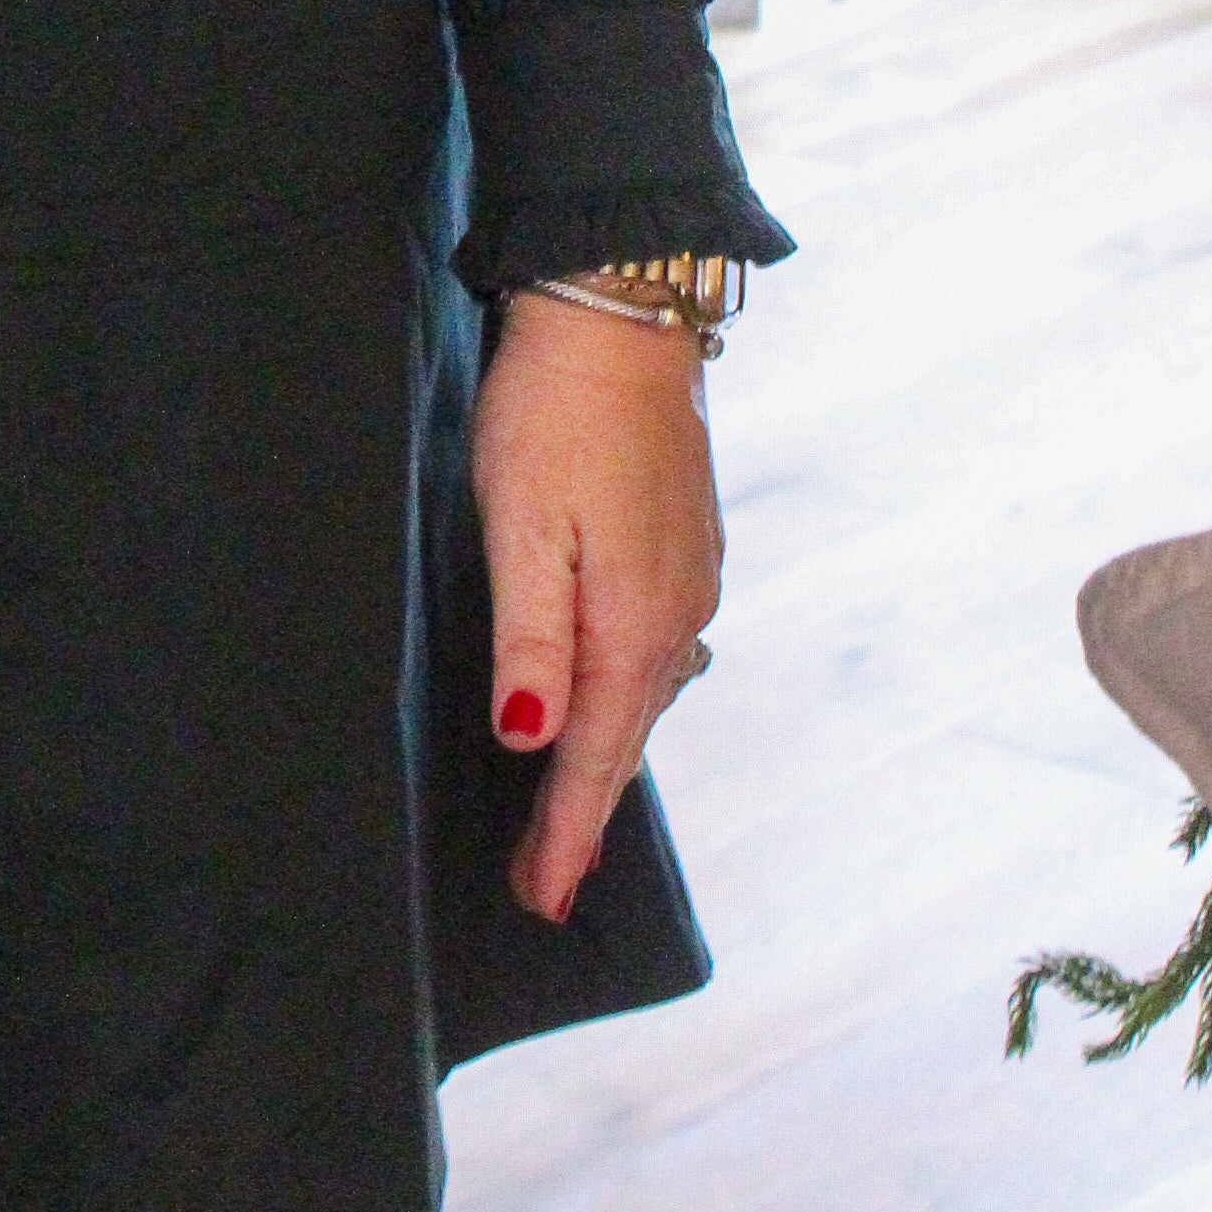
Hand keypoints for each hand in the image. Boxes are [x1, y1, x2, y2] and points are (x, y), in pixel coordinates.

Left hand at [473, 289, 724, 923]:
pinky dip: (623, 697)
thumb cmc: (556, 413)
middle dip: (579, 815)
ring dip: (602, 756)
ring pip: (642, 695)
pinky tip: (603, 701)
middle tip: (542, 882)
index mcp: (632, 623)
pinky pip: (654, 650)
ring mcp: (689, 578)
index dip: (562, 833)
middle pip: (621, 737)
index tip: (541, 898)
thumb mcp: (522, 525)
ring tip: (564, 811)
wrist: (622, 312)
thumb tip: (530, 738)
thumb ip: (531, 637)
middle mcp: (675, 615)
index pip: (591, 757)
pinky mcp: (685, 545)